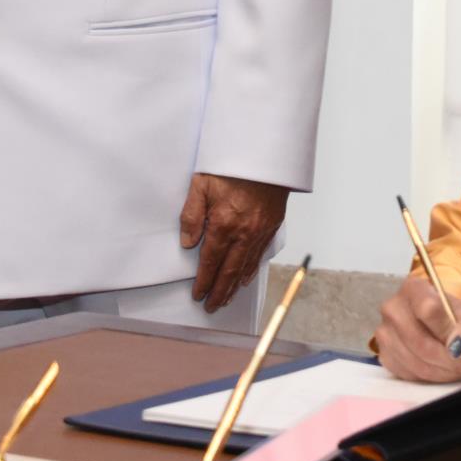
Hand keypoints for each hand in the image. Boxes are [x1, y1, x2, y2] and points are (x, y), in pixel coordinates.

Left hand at [178, 173, 289, 312]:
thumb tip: (188, 243)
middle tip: (212, 307)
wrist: (266, 153)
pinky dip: (252, 269)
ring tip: (226, 299)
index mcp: (224, 224)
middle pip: (229, 271)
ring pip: (246, 266)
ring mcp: (260, 231)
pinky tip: (246, 277)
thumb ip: (192, 215)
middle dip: (219, 291)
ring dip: (235, 286)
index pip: (210, 261)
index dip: (203, 281)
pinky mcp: (272, 225)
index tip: (198, 294)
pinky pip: (260, 254)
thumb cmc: (232, 165)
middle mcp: (243, 232)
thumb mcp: (201, 183)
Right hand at [372, 274, 460, 382]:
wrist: (438, 326)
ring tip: (454, 366)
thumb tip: (458, 345)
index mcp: (413, 288)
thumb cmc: (452, 317)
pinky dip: (428, 375)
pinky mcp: (384, 355)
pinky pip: (407, 372)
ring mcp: (385, 332)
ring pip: (415, 361)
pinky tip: (439, 368)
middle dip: (446, 359)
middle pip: (420, 341)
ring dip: (440, 370)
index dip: (447, 332)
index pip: (428, 309)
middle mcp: (393, 308)